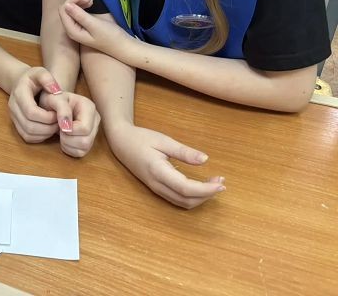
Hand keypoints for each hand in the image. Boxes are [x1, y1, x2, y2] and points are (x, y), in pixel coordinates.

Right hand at [8, 67, 62, 142]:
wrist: (21, 83)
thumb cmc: (33, 78)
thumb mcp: (41, 71)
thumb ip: (48, 79)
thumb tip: (56, 91)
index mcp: (19, 94)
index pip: (31, 112)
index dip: (46, 117)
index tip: (58, 114)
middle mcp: (13, 107)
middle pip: (29, 125)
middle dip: (47, 127)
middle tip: (60, 122)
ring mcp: (13, 117)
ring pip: (28, 133)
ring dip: (45, 133)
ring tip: (56, 126)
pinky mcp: (16, 125)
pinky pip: (27, 137)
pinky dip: (40, 137)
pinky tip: (49, 129)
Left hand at [38, 91, 99, 156]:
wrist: (52, 104)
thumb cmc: (54, 100)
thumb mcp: (55, 99)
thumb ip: (62, 109)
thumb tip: (67, 127)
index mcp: (89, 107)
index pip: (84, 128)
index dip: (69, 131)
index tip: (59, 125)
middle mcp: (95, 119)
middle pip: (86, 141)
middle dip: (68, 138)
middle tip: (59, 129)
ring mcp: (93, 131)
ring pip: (84, 148)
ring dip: (67, 144)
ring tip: (60, 133)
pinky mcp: (88, 141)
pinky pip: (80, 153)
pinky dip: (69, 149)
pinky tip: (63, 139)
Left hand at [59, 0, 132, 56]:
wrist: (121, 46)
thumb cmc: (109, 36)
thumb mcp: (94, 25)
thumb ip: (80, 15)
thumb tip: (66, 5)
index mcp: (71, 30)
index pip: (63, 10)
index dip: (71, 0)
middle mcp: (71, 30)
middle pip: (66, 10)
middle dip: (75, 1)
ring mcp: (76, 28)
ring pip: (71, 10)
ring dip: (79, 3)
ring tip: (91, 0)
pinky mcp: (82, 26)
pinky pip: (77, 13)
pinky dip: (82, 6)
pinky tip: (90, 4)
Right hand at [107, 123, 224, 208]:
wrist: (120, 142)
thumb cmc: (140, 138)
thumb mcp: (163, 140)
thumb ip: (184, 152)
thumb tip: (205, 160)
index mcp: (158, 171)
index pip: (186, 188)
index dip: (206, 190)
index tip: (221, 183)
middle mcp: (157, 185)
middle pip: (187, 200)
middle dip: (207, 195)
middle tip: (221, 181)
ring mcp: (156, 189)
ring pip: (183, 203)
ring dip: (201, 197)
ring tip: (214, 183)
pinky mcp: (157, 189)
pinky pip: (178, 199)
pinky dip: (193, 196)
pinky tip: (201, 186)